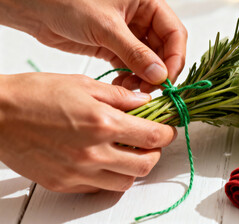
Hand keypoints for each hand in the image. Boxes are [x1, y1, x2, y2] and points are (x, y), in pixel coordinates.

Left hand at [0, 0, 186, 91]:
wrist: (35, 4)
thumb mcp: (107, 26)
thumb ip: (135, 53)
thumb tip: (159, 75)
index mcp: (147, 2)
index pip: (175, 33)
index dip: (175, 58)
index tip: (168, 80)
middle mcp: (142, 17)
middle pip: (163, 50)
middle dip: (158, 72)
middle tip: (150, 90)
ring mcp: (128, 33)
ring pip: (148, 61)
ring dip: (143, 78)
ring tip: (133, 89)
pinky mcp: (113, 46)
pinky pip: (130, 66)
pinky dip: (129, 78)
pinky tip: (122, 85)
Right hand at [0, 73, 175, 192]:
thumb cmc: (36, 95)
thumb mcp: (83, 85)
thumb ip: (120, 97)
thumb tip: (145, 103)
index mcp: (103, 124)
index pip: (153, 136)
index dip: (167, 133)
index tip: (167, 129)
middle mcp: (94, 153)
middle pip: (145, 165)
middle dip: (154, 153)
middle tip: (150, 143)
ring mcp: (78, 172)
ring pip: (124, 182)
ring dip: (133, 168)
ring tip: (127, 152)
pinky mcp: (64, 184)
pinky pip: (98, 188)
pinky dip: (108, 177)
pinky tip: (104, 161)